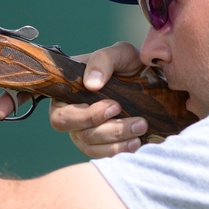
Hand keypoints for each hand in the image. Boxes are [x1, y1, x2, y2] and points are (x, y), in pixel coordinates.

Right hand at [49, 41, 148, 157]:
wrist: (148, 78)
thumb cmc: (127, 63)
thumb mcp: (119, 53)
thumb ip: (102, 60)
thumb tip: (91, 84)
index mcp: (67, 94)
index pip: (60, 116)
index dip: (84, 117)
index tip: (115, 106)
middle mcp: (72, 116)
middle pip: (79, 134)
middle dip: (109, 130)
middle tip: (139, 120)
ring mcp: (85, 132)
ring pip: (92, 147)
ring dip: (118, 141)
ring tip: (142, 128)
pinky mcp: (100, 143)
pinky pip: (103, 154)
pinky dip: (120, 150)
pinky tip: (136, 142)